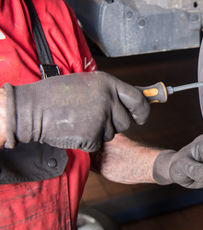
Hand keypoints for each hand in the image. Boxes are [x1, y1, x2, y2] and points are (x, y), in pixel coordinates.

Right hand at [3, 71, 149, 151]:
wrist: (32, 108)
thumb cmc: (57, 94)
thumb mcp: (88, 84)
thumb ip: (109, 92)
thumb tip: (131, 100)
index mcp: (108, 84)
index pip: (137, 99)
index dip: (142, 111)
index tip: (141, 118)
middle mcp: (108, 100)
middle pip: (125, 122)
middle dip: (114, 124)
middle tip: (93, 118)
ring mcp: (101, 118)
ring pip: (111, 134)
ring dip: (99, 132)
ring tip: (79, 120)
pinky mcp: (92, 135)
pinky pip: (98, 144)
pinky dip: (87, 141)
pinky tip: (74, 130)